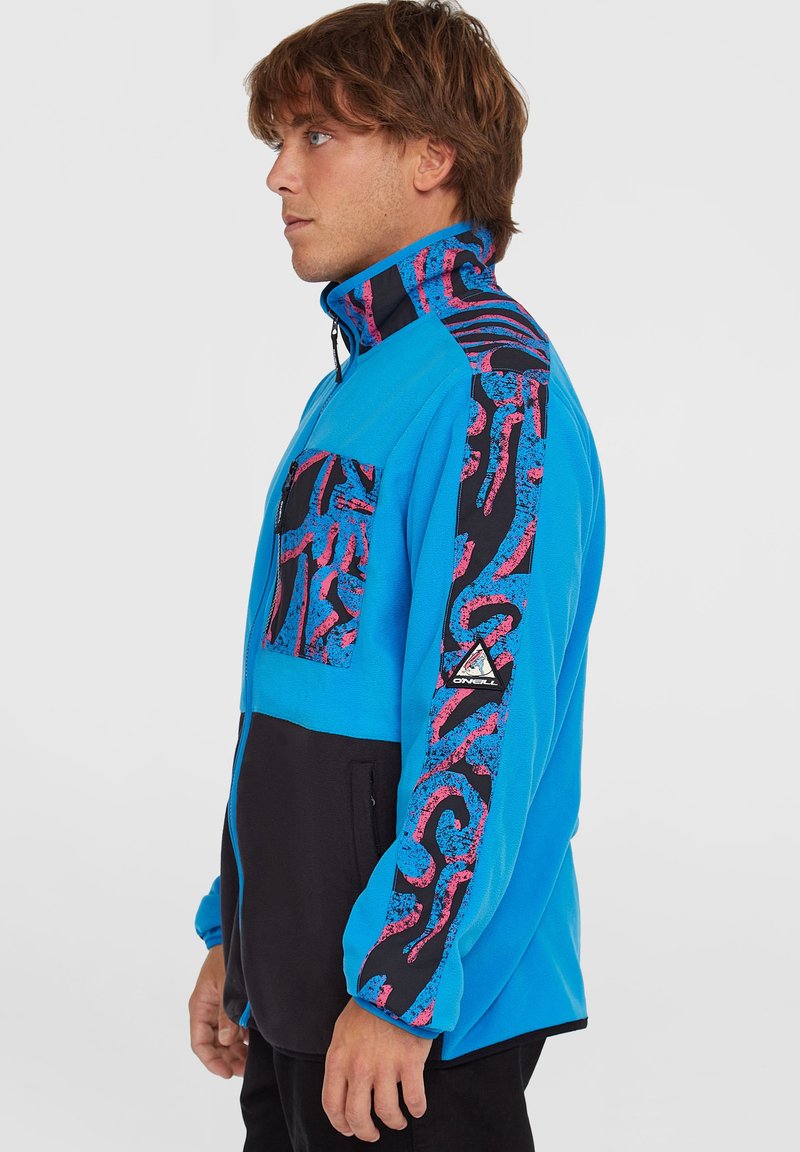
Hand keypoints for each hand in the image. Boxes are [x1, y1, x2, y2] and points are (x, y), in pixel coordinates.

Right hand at [188, 944, 248, 1077]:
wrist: (233, 939)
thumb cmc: (224, 958)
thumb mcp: (225, 986)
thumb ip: (226, 1014)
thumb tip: (225, 1041)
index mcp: (199, 1007)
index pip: (199, 1043)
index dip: (211, 1061)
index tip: (226, 1072)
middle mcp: (207, 1012)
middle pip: (212, 1045)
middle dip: (226, 1060)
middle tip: (243, 1070)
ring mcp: (218, 1011)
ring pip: (223, 1040)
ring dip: (234, 1052)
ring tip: (249, 1063)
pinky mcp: (230, 1007)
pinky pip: (233, 1029)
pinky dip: (241, 1040)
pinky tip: (253, 1045)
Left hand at [322, 996, 431, 1140]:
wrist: (396, 984)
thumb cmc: (369, 1007)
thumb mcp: (343, 1031)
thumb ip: (342, 1059)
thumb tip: (343, 1086)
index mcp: (339, 1058)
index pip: (332, 1104)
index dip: (340, 1124)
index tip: (349, 1129)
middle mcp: (359, 1066)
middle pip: (357, 1116)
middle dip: (365, 1132)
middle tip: (373, 1133)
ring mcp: (385, 1065)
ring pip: (386, 1112)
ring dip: (393, 1122)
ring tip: (398, 1120)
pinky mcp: (409, 1062)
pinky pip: (414, 1099)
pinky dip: (417, 1109)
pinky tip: (417, 1108)